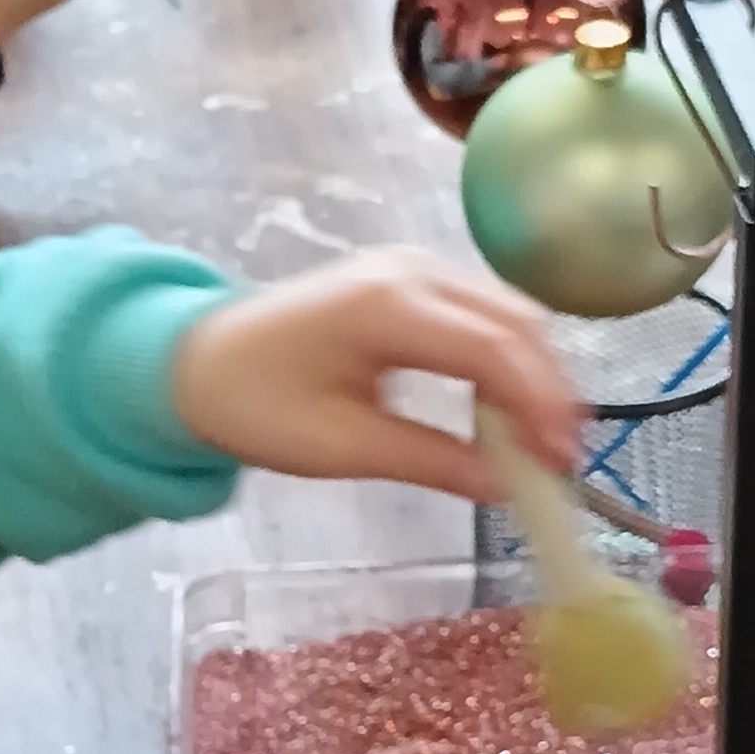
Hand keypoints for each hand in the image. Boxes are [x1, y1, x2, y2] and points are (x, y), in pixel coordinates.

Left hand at [167, 256, 582, 504]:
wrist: (192, 359)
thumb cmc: (256, 405)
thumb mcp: (342, 447)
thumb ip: (431, 461)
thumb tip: (506, 487)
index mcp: (388, 306)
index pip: (494, 350)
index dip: (539, 407)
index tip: (561, 464)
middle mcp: (412, 270)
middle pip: (516, 322)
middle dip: (549, 391)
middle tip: (562, 460)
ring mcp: (413, 266)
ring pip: (509, 312)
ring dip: (534, 373)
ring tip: (541, 440)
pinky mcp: (412, 277)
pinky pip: (484, 310)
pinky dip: (508, 356)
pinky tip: (506, 407)